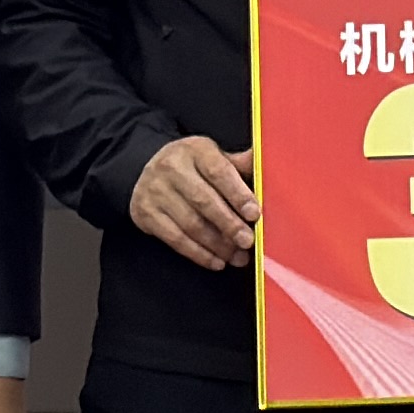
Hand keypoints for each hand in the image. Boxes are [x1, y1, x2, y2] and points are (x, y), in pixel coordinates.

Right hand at [129, 136, 260, 273]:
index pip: (218, 172)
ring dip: (218, 245)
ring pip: (190, 224)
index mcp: (195, 151)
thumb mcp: (213, 157)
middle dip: (229, 224)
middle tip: (248, 241)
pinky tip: (216, 261)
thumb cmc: (191, 166)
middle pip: (204, 201)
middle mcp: (172, 168)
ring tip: (237, 256)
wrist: (147, 169)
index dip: (238, 194)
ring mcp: (156, 192)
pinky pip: (175, 239)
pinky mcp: (146, 214)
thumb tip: (267, 165)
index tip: (254, 214)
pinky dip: (198, 254)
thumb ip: (239, 165)